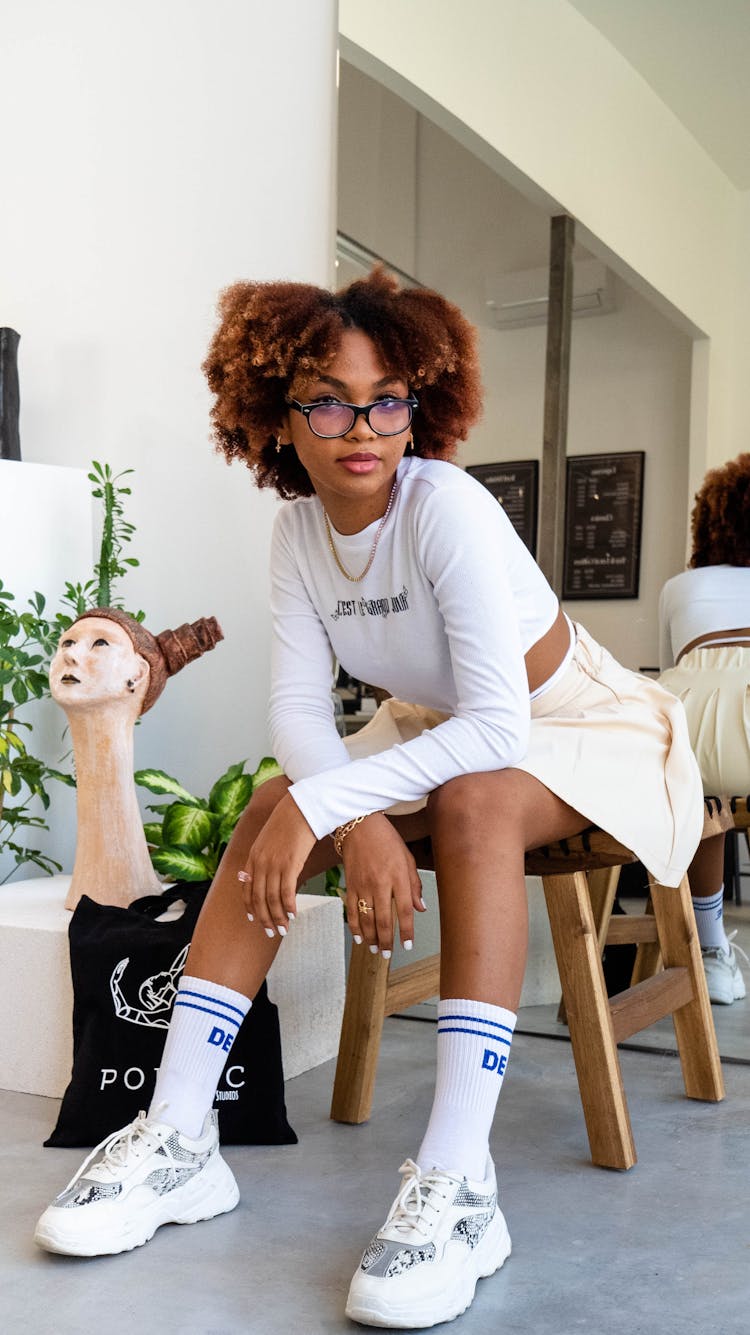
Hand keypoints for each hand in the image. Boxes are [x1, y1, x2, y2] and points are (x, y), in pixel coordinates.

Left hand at [240, 793, 314, 934]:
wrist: (301, 807)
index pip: (247, 888)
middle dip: (265, 918)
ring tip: (284, 928)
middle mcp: (260, 862)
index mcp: (253, 857)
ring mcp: (274, 863)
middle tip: (271, 932)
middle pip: (258, 898)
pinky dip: (288, 906)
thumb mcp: (267, 839)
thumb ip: (259, 857)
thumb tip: (251, 873)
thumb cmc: (289, 822)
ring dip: (278, 917)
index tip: (254, 920)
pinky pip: (286, 891)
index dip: (250, 907)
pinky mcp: (290, 863)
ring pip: (272, 898)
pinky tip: (293, 913)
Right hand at [341, 814, 424, 954]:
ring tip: (375, 949)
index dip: (406, 931)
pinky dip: (354, 927)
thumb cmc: (387, 840)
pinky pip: (351, 911)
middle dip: (386, 941)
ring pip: (366, 918)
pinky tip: (359, 937)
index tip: (407, 945)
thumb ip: (414, 885)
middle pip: (383, 919)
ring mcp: (363, 885)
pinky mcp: (350, 885)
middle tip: (388, 955)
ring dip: (371, 938)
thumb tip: (421, 908)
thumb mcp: (407, 858)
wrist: (359, 825)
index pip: (404, 910)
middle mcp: (380, 883)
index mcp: (398, 876)